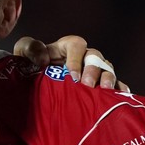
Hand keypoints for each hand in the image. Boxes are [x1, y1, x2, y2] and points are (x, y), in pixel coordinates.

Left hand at [13, 35, 128, 90]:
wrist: (34, 82)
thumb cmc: (31, 64)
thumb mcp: (24, 52)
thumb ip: (31, 48)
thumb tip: (44, 58)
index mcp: (68, 47)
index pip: (77, 46)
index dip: (76, 59)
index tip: (72, 76)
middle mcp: (85, 57)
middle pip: (96, 58)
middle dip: (94, 71)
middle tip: (88, 85)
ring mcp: (95, 71)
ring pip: (107, 70)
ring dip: (109, 80)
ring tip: (105, 92)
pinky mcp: (100, 85)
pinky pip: (116, 84)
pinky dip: (120, 90)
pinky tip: (120, 99)